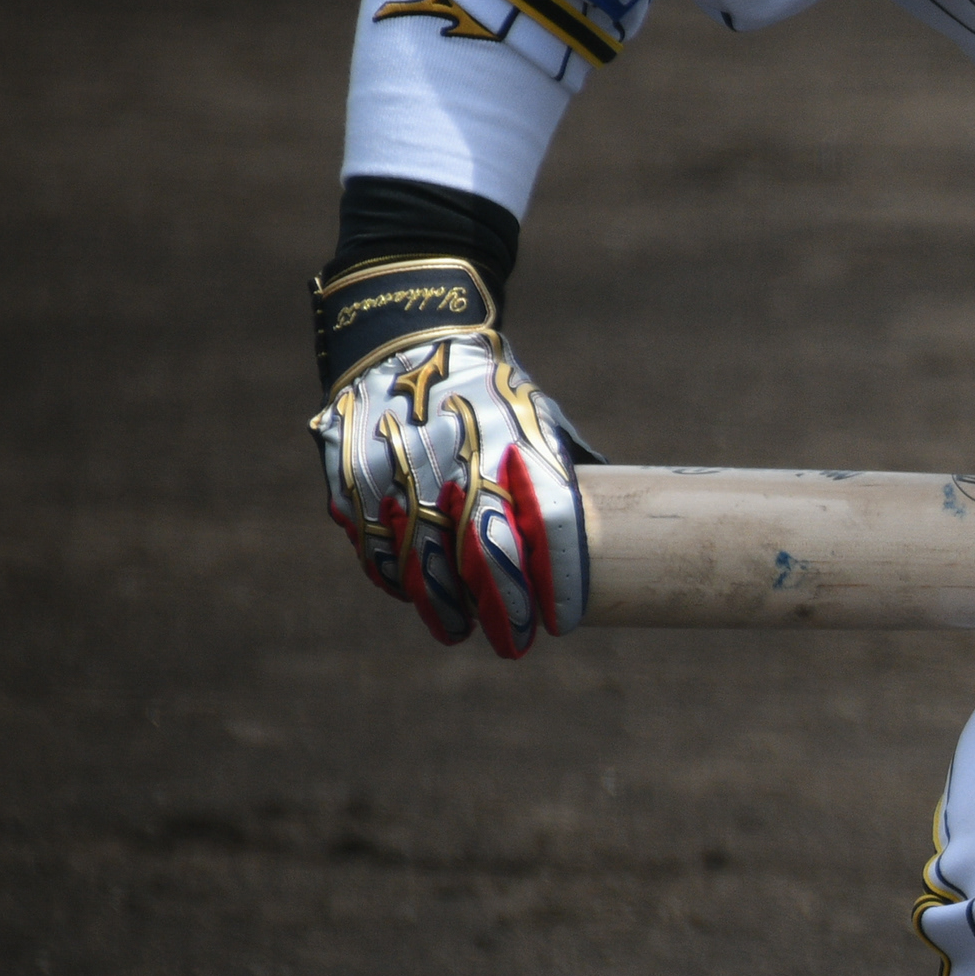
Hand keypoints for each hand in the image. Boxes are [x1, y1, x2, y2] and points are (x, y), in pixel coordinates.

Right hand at [308, 257, 592, 656]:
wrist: (406, 333)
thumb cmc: (492, 390)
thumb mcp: (540, 416)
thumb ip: (566, 475)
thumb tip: (621, 531)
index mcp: (518, 435)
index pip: (550, 521)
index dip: (557, 578)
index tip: (562, 620)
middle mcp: (459, 451)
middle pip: (487, 548)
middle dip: (505, 606)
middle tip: (517, 642)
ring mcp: (400, 462)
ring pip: (424, 556)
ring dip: (443, 604)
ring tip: (461, 630)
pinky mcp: (353, 471)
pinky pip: (374, 540)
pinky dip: (395, 575)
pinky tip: (415, 593)